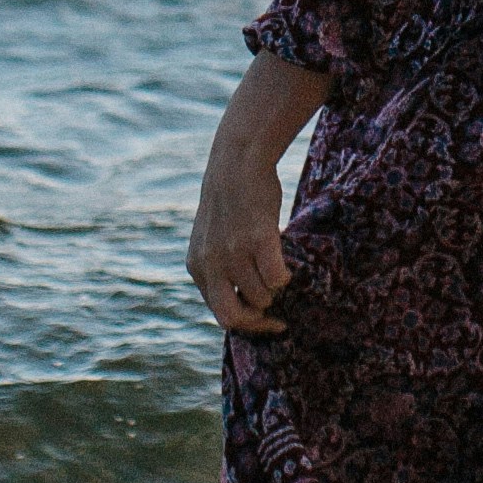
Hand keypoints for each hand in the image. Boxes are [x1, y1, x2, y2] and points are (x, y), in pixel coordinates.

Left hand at [187, 137, 292, 335]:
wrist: (237, 160)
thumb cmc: (230, 201)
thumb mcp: (212, 239)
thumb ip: (218, 268)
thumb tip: (241, 301)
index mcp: (198, 266)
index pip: (220, 314)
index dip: (245, 322)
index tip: (264, 319)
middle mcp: (212, 263)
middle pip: (233, 317)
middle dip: (258, 321)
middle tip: (276, 318)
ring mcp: (234, 252)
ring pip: (262, 296)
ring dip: (274, 288)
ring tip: (275, 267)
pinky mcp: (258, 239)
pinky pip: (277, 278)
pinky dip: (284, 275)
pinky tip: (283, 260)